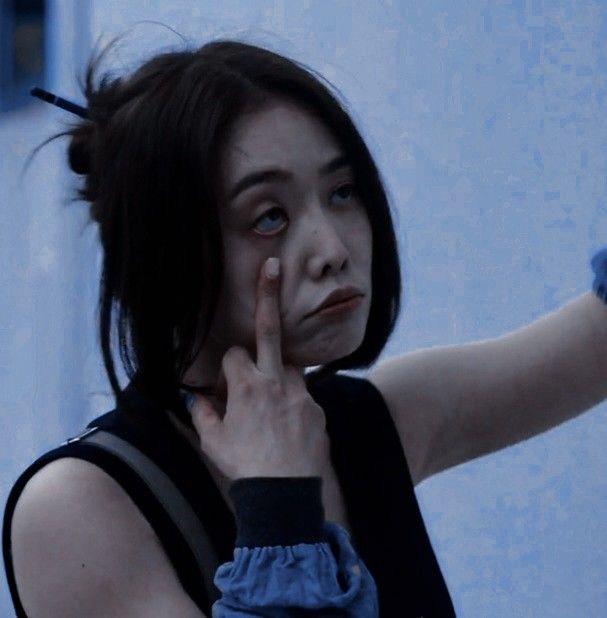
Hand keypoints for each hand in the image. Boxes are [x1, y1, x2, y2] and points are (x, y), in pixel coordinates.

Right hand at [186, 257, 330, 481]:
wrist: (284, 494)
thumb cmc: (243, 466)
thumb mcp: (213, 441)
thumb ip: (201, 413)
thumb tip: (190, 397)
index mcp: (246, 386)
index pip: (233, 356)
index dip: (227, 367)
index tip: (225, 385)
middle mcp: (275, 382)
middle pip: (270, 332)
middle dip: (267, 296)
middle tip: (273, 265)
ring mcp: (301, 394)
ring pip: (291, 367)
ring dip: (280, 372)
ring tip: (272, 399)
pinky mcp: (318, 410)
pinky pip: (305, 397)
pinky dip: (295, 404)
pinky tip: (287, 429)